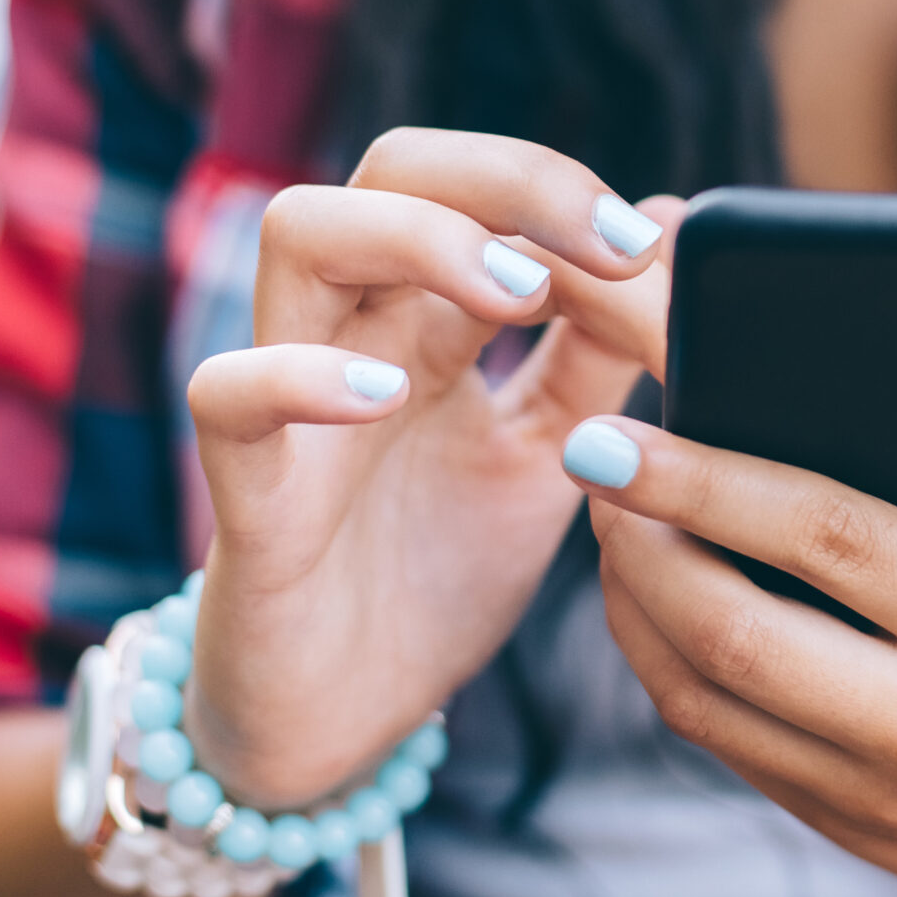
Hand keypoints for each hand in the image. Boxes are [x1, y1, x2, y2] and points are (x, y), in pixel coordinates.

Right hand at [181, 128, 677, 807]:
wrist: (339, 729)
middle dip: (508, 178)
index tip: (660, 250)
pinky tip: (386, 392)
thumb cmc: (431, 576)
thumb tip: (669, 222)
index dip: (572, 198)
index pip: (483, 189)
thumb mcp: (548, 458)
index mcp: (430, 321)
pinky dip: (298, 373)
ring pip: (301, 232)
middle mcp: (355, 333)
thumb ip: (598, 355)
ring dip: (420, 236)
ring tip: (518, 297)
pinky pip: (226, 394)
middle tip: (609, 245)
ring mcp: (293, 403)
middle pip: (393, 167)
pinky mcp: (247, 496)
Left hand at [571, 402, 896, 896]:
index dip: (716, 482)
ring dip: (633, 602)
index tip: (631, 431)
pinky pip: (717, 739)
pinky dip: (661, 661)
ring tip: (608, 516)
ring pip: (704, 696)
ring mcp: (876, 790)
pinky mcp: (836, 823)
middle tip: (589, 458)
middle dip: (643, 541)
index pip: (834, 541)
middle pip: (738, 630)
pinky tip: (648, 592)